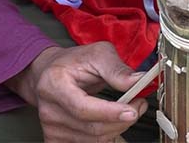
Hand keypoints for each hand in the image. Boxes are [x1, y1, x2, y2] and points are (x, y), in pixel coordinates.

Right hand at [5, 42, 147, 141]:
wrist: (50, 73)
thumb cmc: (73, 63)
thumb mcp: (97, 54)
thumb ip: (117, 69)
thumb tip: (137, 81)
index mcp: (54, 84)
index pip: (83, 108)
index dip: (110, 113)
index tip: (132, 111)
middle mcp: (49, 109)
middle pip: (92, 128)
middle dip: (122, 120)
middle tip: (139, 105)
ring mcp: (51, 127)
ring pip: (94, 140)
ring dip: (118, 128)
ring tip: (129, 111)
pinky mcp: (55, 139)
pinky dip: (107, 137)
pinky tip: (114, 124)